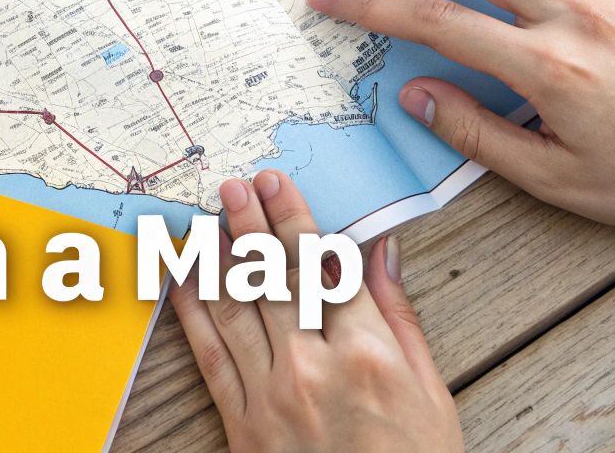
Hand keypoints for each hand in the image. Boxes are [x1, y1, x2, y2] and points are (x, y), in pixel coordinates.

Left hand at [171, 170, 461, 452]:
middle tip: (235, 186)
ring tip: (208, 218)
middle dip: (251, 224)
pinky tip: (183, 281)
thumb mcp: (431, 392)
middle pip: (274, 278)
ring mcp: (272, 397)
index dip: (296, 219)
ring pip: (235, 309)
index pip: (323, 266)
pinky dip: (193, 314)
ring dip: (218, 257)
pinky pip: (211, 358)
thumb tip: (380, 253)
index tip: (278, 186)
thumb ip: (398, 317)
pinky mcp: (243, 427)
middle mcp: (313, 368)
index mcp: (367, 354)